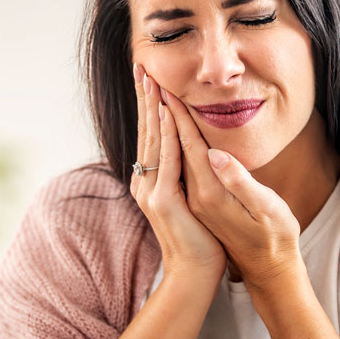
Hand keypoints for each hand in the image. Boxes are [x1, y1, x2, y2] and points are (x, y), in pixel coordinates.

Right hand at [130, 64, 226, 283]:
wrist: (195, 271)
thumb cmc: (197, 236)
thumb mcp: (187, 200)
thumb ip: (180, 177)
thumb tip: (181, 155)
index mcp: (153, 179)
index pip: (152, 135)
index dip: (149, 106)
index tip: (149, 79)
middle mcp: (146, 182)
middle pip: (147, 131)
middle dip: (145, 97)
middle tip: (142, 66)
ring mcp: (151, 191)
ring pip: (153, 140)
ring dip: (152, 107)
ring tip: (150, 79)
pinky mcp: (163, 201)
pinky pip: (167, 160)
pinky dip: (165, 134)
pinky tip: (165, 112)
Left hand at [163, 90, 304, 291]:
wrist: (264, 271)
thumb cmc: (274, 239)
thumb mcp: (267, 211)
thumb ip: (241, 182)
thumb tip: (216, 155)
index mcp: (210, 194)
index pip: (189, 146)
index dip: (179, 116)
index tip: (166, 89)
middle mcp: (195, 196)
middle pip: (170, 146)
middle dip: (160, 113)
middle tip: (147, 81)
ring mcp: (191, 200)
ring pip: (167, 154)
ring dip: (158, 124)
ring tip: (149, 98)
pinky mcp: (194, 201)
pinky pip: (174, 166)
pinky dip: (167, 143)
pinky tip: (165, 131)